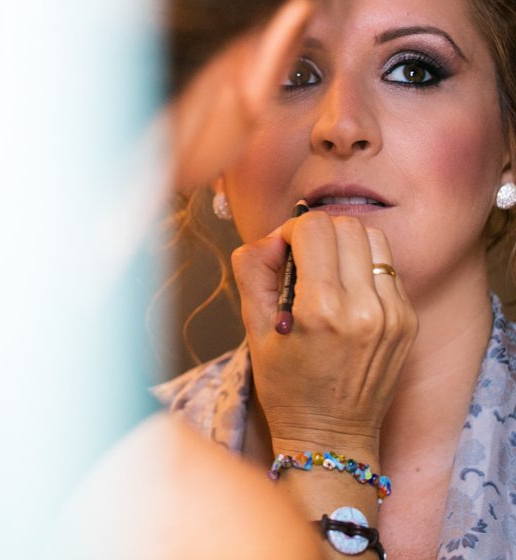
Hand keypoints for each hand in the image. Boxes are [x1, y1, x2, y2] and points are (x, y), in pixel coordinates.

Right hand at [232, 211, 417, 457]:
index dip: (289, 232)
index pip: (313, 228)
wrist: (332, 437)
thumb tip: (274, 238)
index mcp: (320, 310)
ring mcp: (393, 315)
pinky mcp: (409, 321)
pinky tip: (348, 293)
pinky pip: (388, 268)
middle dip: (318, 234)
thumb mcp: (253, 328)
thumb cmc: (287, 386)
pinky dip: (364, 268)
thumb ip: (255, 270)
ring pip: (373, 239)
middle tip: (303, 260)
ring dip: (346, 244)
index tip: (282, 254)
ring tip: (328, 272)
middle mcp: (363, 308)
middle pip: (346, 226)